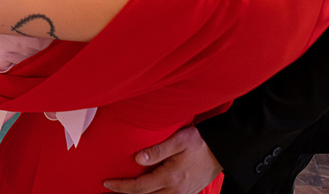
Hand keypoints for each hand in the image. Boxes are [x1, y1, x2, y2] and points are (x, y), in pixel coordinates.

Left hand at [103, 126, 221, 193]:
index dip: (121, 187)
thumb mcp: (178, 140)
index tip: (106, 182)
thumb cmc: (199, 141)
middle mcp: (176, 189)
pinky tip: (145, 190)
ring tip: (124, 191)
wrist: (222, 149)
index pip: (139, 187)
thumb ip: (157, 150)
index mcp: (170, 177)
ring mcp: (182, 193)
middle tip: (109, 189)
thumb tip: (137, 159)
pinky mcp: (187, 192)